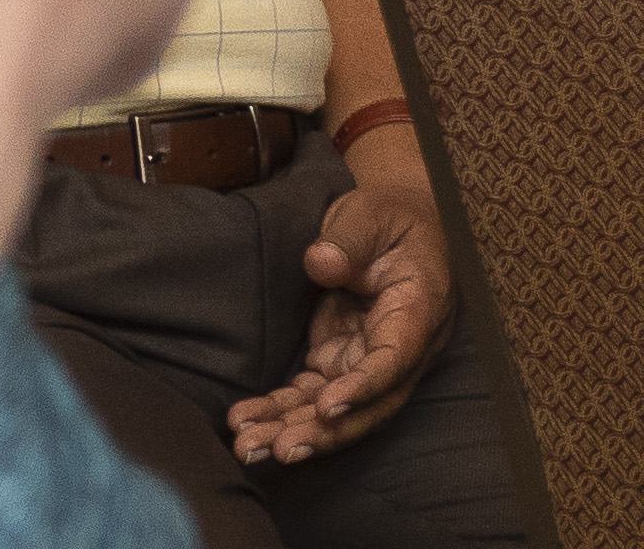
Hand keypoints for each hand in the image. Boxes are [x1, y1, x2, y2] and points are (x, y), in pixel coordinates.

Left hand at [232, 148, 449, 458]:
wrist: (397, 222)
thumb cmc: (388, 217)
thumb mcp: (371, 215)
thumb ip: (349, 239)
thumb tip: (321, 263)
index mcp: (418, 314)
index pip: (394, 361)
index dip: (364, 387)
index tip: (328, 408)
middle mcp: (400, 349)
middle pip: (367, 403)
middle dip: (323, 432)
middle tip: (277, 450)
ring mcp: (368, 358)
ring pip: (337, 408)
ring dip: (294, 430)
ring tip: (247, 447)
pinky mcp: (341, 357)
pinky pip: (314, 393)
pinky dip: (283, 410)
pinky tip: (247, 424)